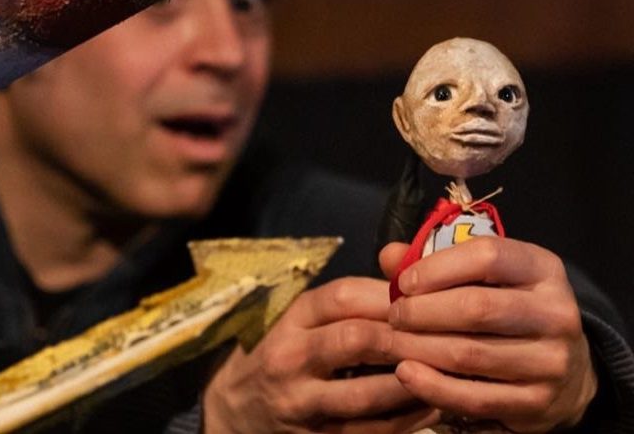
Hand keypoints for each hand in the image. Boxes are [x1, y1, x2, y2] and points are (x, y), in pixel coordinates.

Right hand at [202, 277, 439, 432]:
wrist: (236, 407)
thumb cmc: (284, 352)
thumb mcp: (303, 319)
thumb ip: (349, 300)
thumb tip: (408, 268)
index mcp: (292, 319)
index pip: (342, 297)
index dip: (390, 296)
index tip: (429, 298)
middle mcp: (291, 357)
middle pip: (356, 339)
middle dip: (408, 338)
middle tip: (450, 336)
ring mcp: (301, 402)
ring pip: (366, 393)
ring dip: (414, 383)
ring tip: (449, 372)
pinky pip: (369, 431)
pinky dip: (407, 420)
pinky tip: (433, 405)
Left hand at [380, 237, 597, 431]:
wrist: (565, 371)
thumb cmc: (507, 312)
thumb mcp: (486, 278)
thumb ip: (436, 263)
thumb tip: (390, 256)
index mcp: (543, 269)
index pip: (488, 256)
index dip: (437, 268)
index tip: (404, 283)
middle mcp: (555, 313)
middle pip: (476, 307)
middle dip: (421, 311)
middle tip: (393, 316)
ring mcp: (551, 361)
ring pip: (470, 354)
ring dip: (418, 348)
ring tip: (390, 343)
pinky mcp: (538, 402)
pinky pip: (475, 397)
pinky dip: (433, 386)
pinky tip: (406, 373)